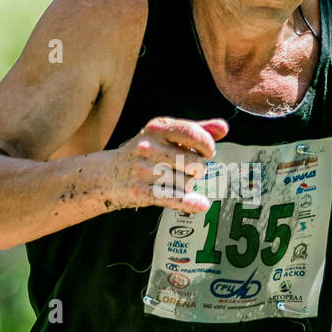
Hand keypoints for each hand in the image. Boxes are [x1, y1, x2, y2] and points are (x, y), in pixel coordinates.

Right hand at [107, 116, 228, 212]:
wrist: (108, 174)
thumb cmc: (144, 152)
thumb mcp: (166, 134)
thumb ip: (196, 130)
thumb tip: (223, 128)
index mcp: (158, 128)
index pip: (193, 134)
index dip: (208, 145)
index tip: (208, 151)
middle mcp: (149, 147)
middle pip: (195, 164)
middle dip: (198, 169)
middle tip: (188, 169)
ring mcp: (144, 170)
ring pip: (187, 183)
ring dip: (188, 185)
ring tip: (175, 180)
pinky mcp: (141, 191)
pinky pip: (172, 198)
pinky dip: (189, 203)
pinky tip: (201, 204)